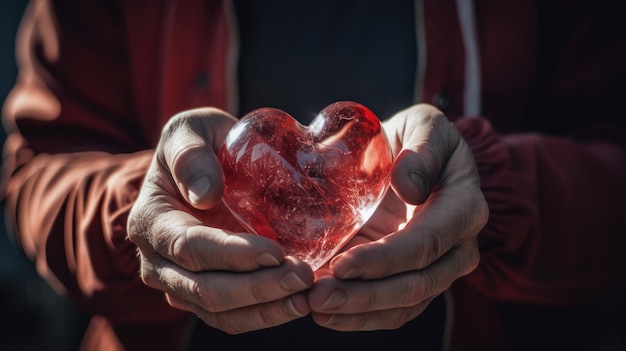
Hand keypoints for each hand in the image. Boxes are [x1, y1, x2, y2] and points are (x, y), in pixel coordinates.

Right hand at [127, 108, 313, 333]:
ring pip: (219, 312)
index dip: (232, 254)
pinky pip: (231, 318)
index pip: (189, 247)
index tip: (275, 251)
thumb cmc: (198, 145)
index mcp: (151, 221)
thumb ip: (189, 153)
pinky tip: (297, 303)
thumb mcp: (189, 130)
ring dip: (265, 308)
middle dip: (256, 288)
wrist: (200, 167)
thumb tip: (204, 194)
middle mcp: (158, 261)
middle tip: (302, 276)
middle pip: (205, 289)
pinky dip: (265, 314)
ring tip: (306, 295)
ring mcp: (180, 283)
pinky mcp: (204, 296)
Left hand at [307, 104, 487, 329]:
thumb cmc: (419, 138)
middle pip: (416, 285)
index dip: (384, 259)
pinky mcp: (413, 278)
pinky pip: (392, 309)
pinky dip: (359, 317)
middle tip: (318, 297)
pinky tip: (326, 315)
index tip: (342, 265)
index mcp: (464, 207)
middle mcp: (457, 247)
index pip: (426, 243)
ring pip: (402, 306)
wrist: (416, 158)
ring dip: (357, 312)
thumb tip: (411, 187)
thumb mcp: (426, 124)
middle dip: (365, 296)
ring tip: (313, 308)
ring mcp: (436, 268)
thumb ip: (425, 147)